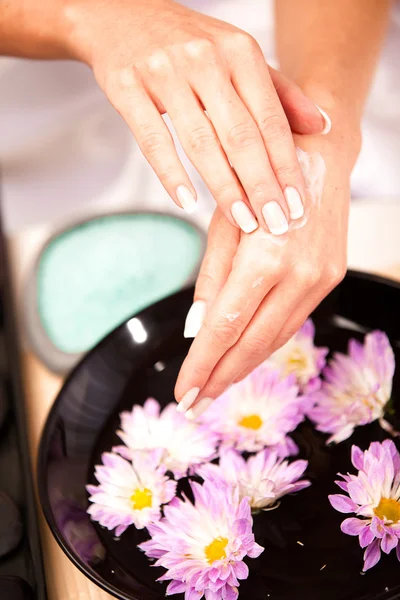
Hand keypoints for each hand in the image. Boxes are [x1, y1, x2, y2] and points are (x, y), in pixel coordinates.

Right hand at [64, 0, 328, 231]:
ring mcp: (165, 72)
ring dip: (224, 189)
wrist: (121, 14)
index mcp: (240, 52)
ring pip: (201, 142)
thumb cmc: (190, 44)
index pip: (271, 120)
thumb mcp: (239, 57)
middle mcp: (206, 59)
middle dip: (262, 186)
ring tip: (242, 222)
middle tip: (276, 225)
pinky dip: (171, 174)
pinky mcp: (128, 86)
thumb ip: (281, 92)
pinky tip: (188, 202)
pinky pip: (153, 139)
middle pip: (241, 135)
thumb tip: (322, 126)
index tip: (297, 205)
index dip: (286, 166)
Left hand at [175, 128, 359, 414]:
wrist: (320, 153)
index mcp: (266, 257)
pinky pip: (291, 321)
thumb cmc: (258, 178)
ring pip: (275, 338)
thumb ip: (211, 279)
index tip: (183, 393)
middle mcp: (299, 275)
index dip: (202, 365)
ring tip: (215, 387)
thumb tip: (197, 331)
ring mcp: (321, 280)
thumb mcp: (223, 221)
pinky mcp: (331, 279)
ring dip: (243, 366)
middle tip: (195, 404)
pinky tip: (245, 355)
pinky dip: (265, 342)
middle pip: (252, 344)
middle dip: (221, 378)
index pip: (225, 328)